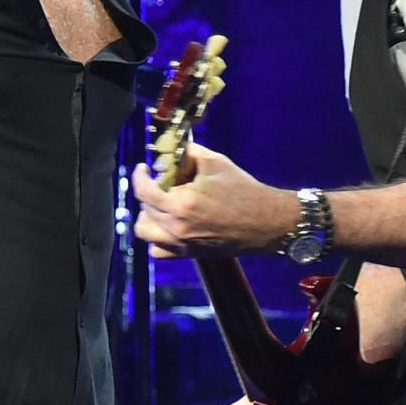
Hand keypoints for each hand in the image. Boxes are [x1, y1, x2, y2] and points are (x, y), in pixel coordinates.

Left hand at [131, 144, 296, 258]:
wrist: (266, 222)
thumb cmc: (244, 191)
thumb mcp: (215, 163)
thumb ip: (187, 154)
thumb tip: (170, 151)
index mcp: (182, 203)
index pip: (143, 190)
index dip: (139, 176)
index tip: (144, 168)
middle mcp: (177, 227)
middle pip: (144, 208)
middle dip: (149, 191)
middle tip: (162, 182)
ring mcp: (182, 244)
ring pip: (145, 232)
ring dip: (148, 215)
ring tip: (161, 205)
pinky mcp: (189, 254)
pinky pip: (158, 250)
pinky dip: (157, 238)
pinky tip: (168, 225)